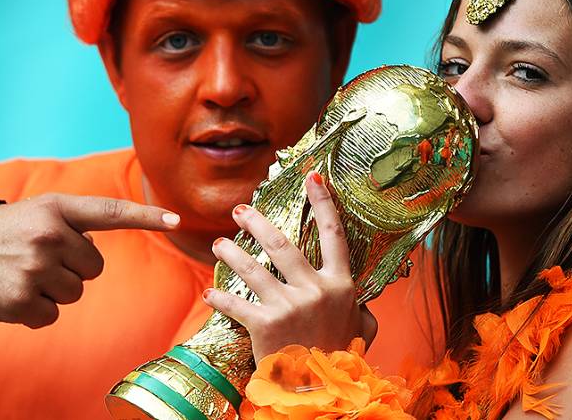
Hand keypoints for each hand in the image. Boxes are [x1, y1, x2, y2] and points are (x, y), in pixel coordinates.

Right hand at [0, 193, 178, 327]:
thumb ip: (76, 222)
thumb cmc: (8, 233)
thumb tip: (97, 249)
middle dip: (73, 267)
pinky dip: (36, 311)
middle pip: (94, 267)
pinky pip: (52, 315)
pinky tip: (15, 294)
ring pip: (75, 292)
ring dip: (55, 290)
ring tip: (25, 274)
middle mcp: (48, 235)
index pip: (110, 211)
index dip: (146, 215)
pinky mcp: (21, 300)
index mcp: (56, 208)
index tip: (176, 219)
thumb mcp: (40, 212)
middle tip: (40, 258)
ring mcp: (34, 268)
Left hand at [203, 172, 376, 360]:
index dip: (323, 203)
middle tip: (240, 210)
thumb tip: (362, 302)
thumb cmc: (341, 360)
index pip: (334, 235)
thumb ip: (361, 310)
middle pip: (281, 243)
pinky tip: (208, 293)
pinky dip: (219, 297)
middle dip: (256, 222)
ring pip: (252, 268)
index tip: (313, 177)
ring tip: (218, 245)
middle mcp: (315, 290)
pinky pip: (235, 304)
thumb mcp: (362, 331)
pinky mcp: (264, 325)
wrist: (323, 393)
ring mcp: (289, 306)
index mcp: (340, 286)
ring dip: (231, 253)